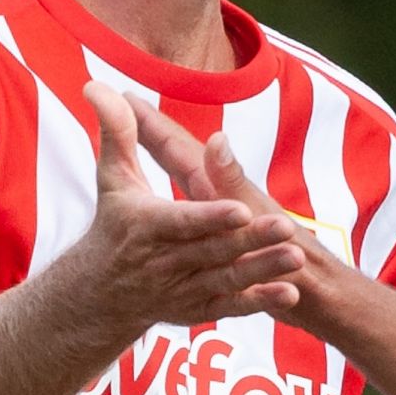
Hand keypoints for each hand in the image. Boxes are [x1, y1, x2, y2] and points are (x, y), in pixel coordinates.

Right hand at [68, 84, 304, 328]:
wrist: (99, 295)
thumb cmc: (113, 225)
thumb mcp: (113, 180)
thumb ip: (117, 134)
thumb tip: (99, 85)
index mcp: (148, 225)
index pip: (183, 221)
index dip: (211, 216)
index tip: (241, 209)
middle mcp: (165, 261)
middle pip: (213, 250)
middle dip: (250, 241)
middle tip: (286, 227)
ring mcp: (183, 288)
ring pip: (227, 280)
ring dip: (262, 271)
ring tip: (296, 258)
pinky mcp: (197, 308)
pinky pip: (230, 307)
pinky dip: (258, 302)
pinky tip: (288, 293)